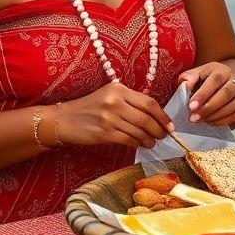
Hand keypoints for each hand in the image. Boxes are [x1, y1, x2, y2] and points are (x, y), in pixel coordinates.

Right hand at [56, 81, 172, 148]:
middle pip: (146, 118)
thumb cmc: (89, 108)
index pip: (149, 102)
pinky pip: (128, 140)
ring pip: (139, 131)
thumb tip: (154, 115)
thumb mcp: (109, 95)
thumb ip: (129, 101)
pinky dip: (137, 144)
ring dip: (149, 139)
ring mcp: (109, 118)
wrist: (64, 120)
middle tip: (163, 136)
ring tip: (152, 142)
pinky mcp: (104, 133)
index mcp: (119, 89)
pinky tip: (139, 145)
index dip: (163, 115)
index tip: (169, 125)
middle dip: (159, 130)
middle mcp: (115, 101)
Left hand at [179, 62, 234, 127]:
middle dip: (208, 108)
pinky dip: (223, 122)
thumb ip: (189, 78)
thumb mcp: (198, 74)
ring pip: (232, 107)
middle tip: (193, 118)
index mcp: (223, 71)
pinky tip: (211, 123)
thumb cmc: (208, 81)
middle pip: (226, 94)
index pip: (215, 80)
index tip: (191, 106)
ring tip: (200, 121)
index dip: (203, 94)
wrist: (228, 84)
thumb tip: (185, 85)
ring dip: (214, 116)